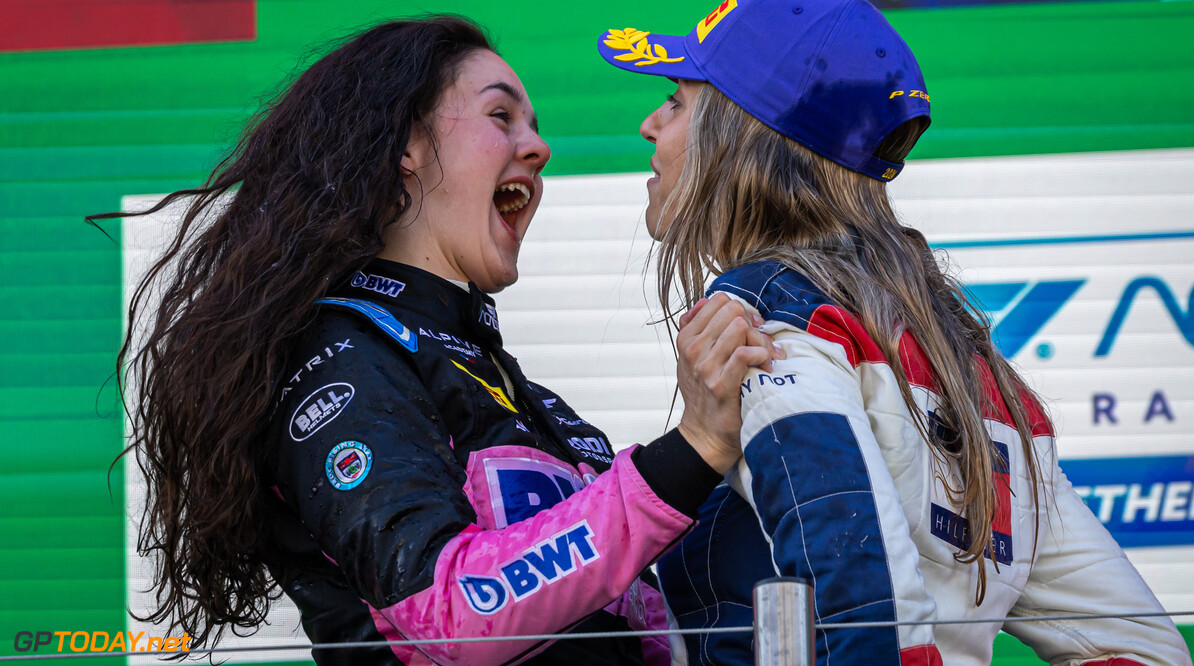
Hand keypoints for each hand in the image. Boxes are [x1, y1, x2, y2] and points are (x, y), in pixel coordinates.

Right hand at [675, 293, 782, 474]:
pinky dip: (762, 354)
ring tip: (766, 355)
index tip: (750, 326)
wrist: (705, 433)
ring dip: (760, 340)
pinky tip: (765, 365)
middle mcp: (692, 349)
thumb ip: (696, 327)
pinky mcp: (721, 384)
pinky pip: (745, 353)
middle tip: (761, 340)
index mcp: (686, 338)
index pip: (718, 300)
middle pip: (733, 311)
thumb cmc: (704, 393)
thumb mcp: (690, 357)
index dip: (740, 309)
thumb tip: (708, 300)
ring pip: (740, 327)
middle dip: (752, 322)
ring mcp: (705, 366)